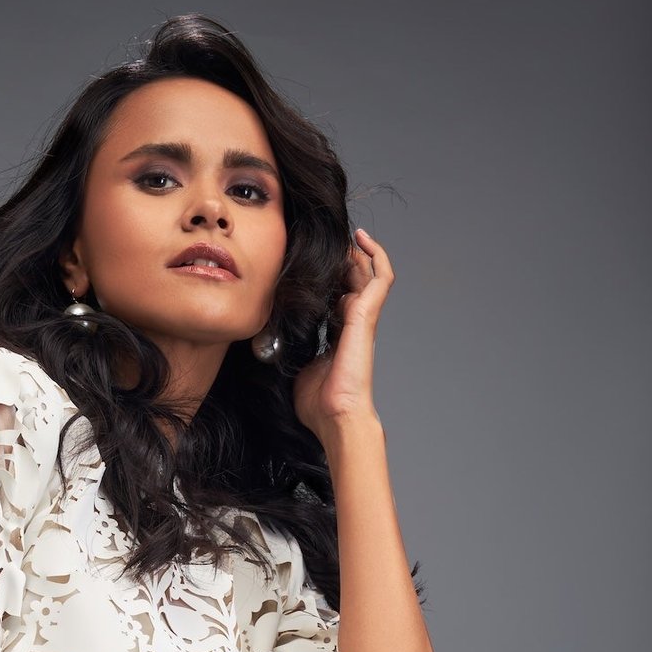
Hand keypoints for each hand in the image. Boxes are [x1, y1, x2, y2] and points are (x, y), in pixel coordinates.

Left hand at [292, 225, 393, 439]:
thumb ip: (292, 350)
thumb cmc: (319, 404)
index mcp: (339, 335)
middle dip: (341, 259)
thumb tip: (270, 339)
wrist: (336, 416)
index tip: (309, 264)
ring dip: (358, 252)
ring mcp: (363, 318)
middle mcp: (353, 323)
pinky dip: (376, 255)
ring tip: (346, 235)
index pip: (337, 296)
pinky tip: (361, 238)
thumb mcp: (296, 368)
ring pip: (368, 273)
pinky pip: (381, 277)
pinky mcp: (367, 316)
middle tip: (323, 242)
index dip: (327, 279)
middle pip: (353, 279)